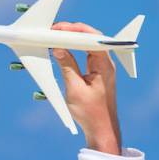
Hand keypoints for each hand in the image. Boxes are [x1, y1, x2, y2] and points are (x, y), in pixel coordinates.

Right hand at [52, 21, 120, 155]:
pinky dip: (74, 50)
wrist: (101, 130)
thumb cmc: (91, 113)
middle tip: (53, 31)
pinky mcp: (97, 73)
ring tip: (55, 38)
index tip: (57, 28)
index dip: (72, 30)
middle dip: (71, 31)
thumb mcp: (75, 89)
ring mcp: (102, 67)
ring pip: (87, 45)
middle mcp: (106, 62)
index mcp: (104, 65)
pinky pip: (85, 54)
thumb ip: (67, 66)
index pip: (90, 37)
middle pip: (89, 37)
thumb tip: (58, 49)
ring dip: (71, 40)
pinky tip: (62, 50)